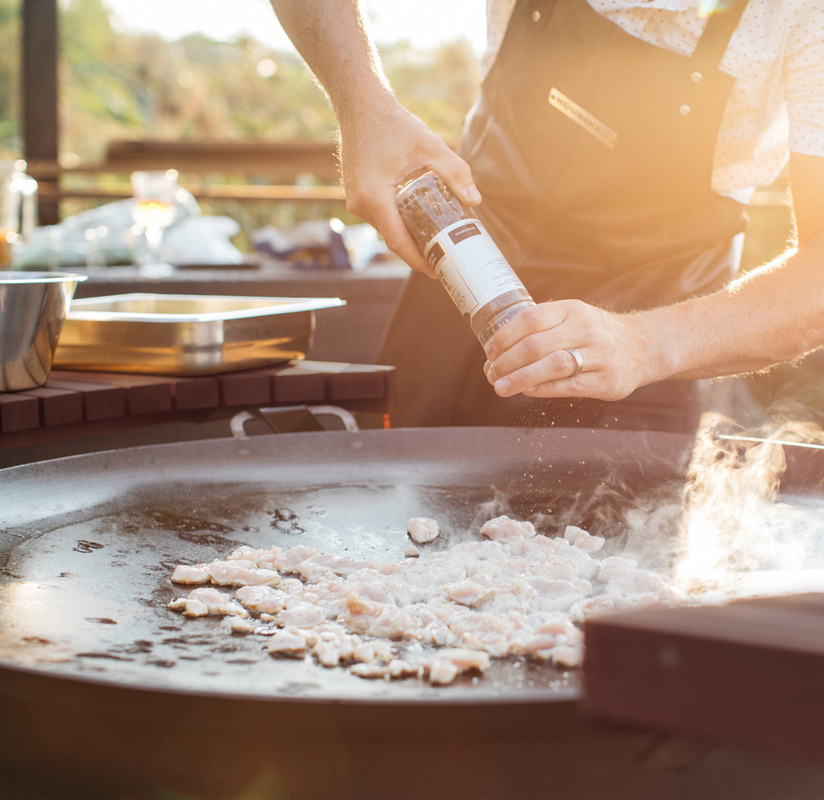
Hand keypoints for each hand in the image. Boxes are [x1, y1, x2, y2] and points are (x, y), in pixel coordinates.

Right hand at [337, 99, 480, 273]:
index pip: (398, 242)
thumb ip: (454, 172)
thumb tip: (475, 200)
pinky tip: (417, 221)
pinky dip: (398, 222)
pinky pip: (380, 218)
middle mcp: (360, 204)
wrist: (360, 106)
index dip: (418, 260)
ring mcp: (354, 202)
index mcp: (374, 197)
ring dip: (408, 236)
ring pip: (386, 228)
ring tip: (434, 241)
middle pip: (393, 238)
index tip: (436, 271)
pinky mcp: (356, 196)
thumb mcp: (429, 146)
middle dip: (417, 251)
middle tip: (443, 258)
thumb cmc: (392, 124)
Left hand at [483, 299, 657, 401]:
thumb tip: (496, 355)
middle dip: (507, 362)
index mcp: (572, 310)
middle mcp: (585, 330)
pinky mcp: (605, 381)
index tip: (490, 351)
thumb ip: (540, 331)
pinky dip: (542, 389)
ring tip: (501, 387)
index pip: (530, 319)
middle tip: (492, 374)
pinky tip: (527, 391)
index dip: (505, 336)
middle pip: (536, 345)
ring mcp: (597, 356)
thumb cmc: (596, 334)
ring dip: (520, 378)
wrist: (644, 347)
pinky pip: (567, 386)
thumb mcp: (573, 318)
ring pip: (551, 366)